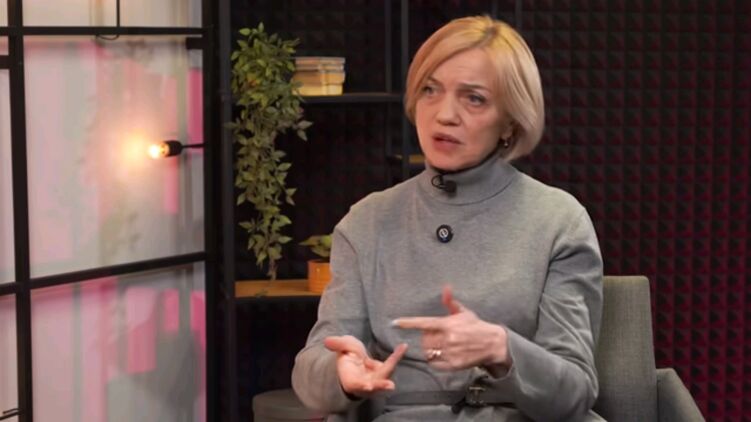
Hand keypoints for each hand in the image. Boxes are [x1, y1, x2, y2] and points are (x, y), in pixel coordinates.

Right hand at [324, 335, 407, 397]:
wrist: (355, 361)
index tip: (368, 386)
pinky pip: (391, 364)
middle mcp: (365, 383)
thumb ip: (337, 345)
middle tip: (390, 385)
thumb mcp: (342, 348)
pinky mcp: (384, 373)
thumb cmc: (347, 357)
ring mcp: (376, 380)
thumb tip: (327, 341)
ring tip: (400, 352)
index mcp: (351, 380)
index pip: (357, 384)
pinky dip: (396, 356)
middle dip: (381, 386)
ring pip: (385, 375)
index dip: (362, 386)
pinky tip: (402, 346)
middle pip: (374, 385)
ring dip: (392, 366)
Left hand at [394, 286, 509, 370]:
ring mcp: (450, 352)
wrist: (493, 343)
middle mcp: (448, 338)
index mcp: (448, 324)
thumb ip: (451, 302)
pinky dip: (434, 360)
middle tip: (436, 336)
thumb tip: (446, 288)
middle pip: (424, 340)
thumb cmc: (476, 326)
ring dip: (430, 349)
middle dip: (427, 338)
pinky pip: (434, 363)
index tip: (395, 322)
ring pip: (428, 351)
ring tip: (440, 345)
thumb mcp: (464, 312)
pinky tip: (442, 355)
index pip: (424, 323)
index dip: (408, 323)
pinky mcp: (453, 364)